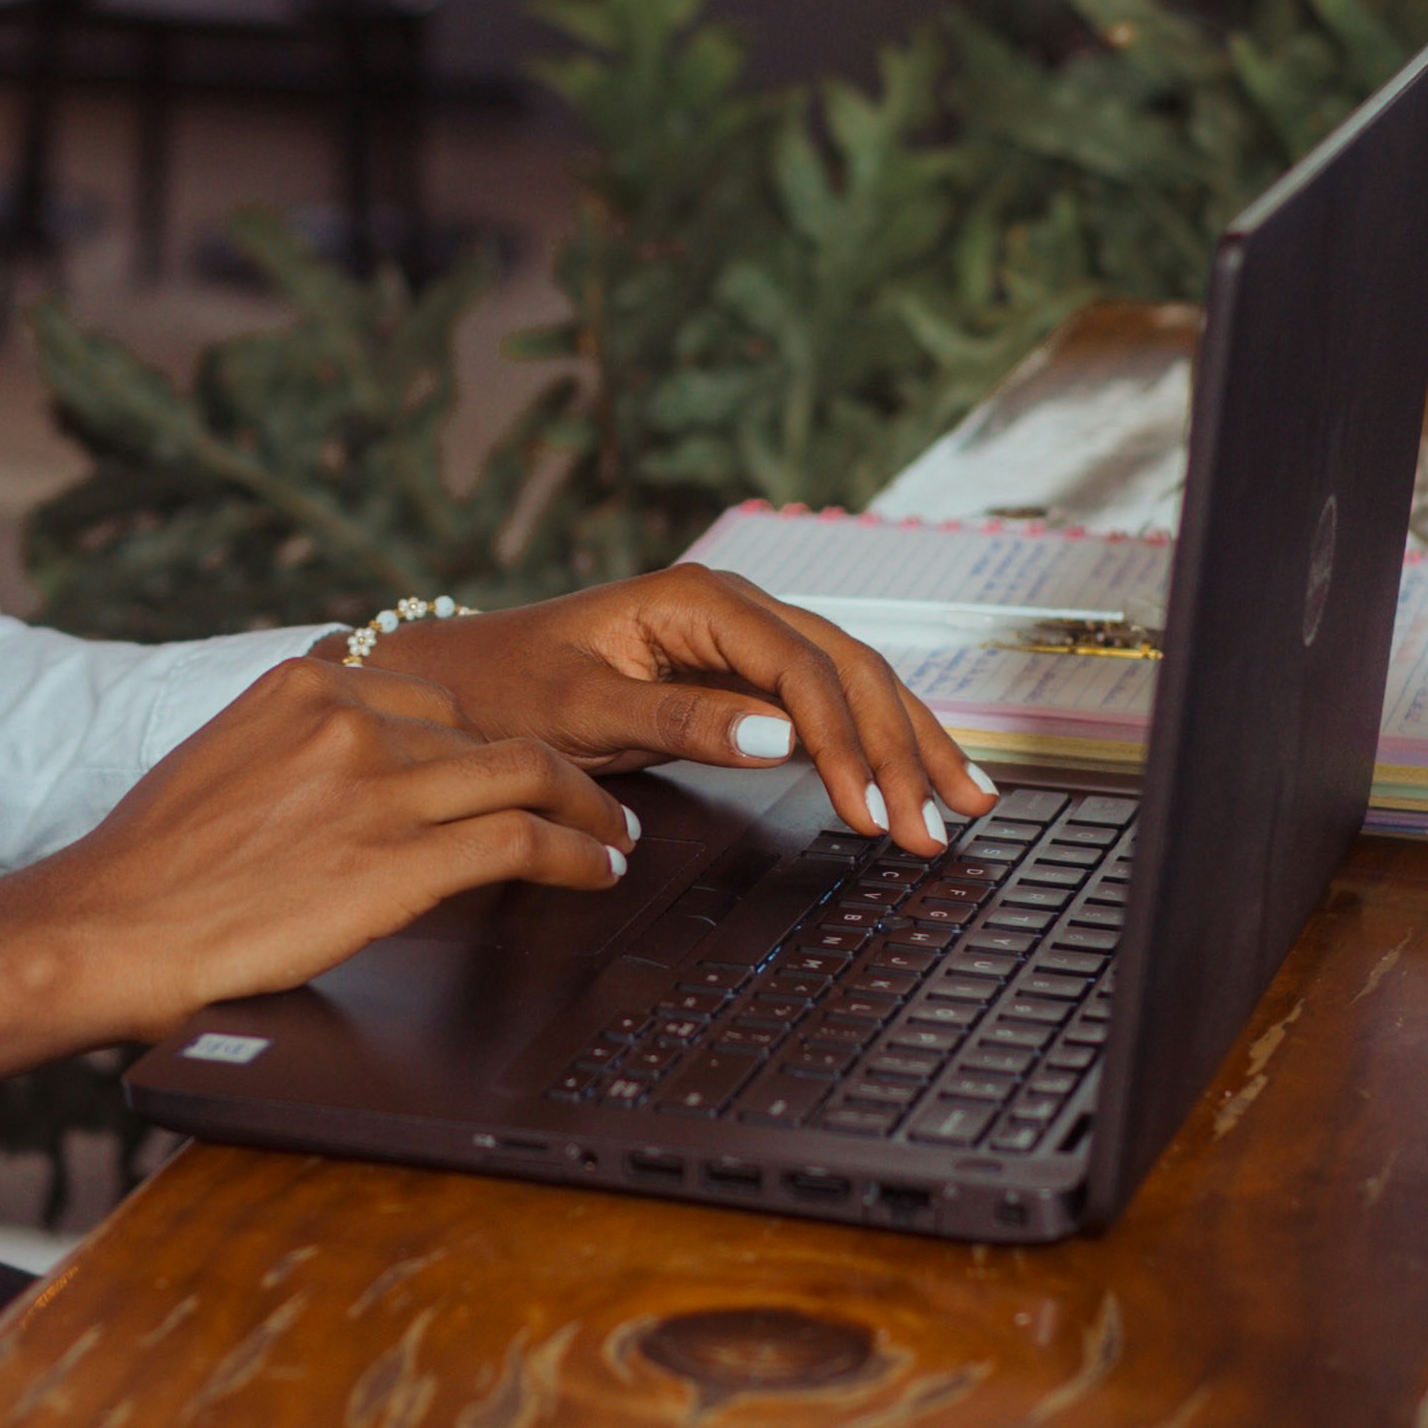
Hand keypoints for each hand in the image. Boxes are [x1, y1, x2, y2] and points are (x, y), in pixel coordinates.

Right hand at [0, 652, 639, 1116]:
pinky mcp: (398, 859)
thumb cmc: (149, 870)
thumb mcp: (225, 762)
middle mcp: (348, 716)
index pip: (435, 694)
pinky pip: (523, 840)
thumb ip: (298, 748)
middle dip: (551, 767)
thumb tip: (353, 772)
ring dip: (589, 806)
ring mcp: (378, 785)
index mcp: (305, 683)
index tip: (520, 761)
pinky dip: (580, 853)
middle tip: (591, 799)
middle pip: (490, 730)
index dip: (488, 734)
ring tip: (615, 833)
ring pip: (528, 772)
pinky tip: (600, 870)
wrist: (106, 927)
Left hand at [368, 572, 990, 857]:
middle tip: (938, 826)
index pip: (802, 668)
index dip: (846, 740)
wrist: (462, 676)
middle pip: (851, 668)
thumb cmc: (508, 688)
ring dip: (911, 743)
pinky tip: (916, 778)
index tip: (872, 809)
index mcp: (698, 600)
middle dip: (903, 748)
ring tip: (965, 806)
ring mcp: (744, 637)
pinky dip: (876, 742)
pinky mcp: (743, 673)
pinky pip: (829, 701)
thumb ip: (680, 720)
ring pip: (856, 681)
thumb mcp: (580, 709)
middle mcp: (734, 606)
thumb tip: (780, 737)